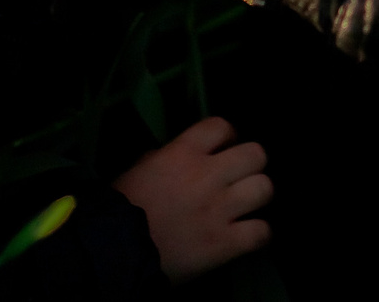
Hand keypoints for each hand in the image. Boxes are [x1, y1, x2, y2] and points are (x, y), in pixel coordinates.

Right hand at [113, 117, 272, 281]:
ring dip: (257, 196)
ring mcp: (220, 211)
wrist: (114, 252)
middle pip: (255, 154)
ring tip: (247, 205)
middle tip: (240, 177)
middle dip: (251, 164)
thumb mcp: (137, 170)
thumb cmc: (120, 209)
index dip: (228, 136)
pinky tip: (248, 235)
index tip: (225, 147)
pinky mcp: (225, 244)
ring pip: (265, 188)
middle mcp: (208, 176)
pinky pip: (262, 232)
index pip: (221, 126)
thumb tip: (176, 156)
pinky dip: (259, 234)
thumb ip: (162, 158)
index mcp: (182, 153)